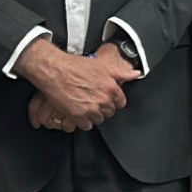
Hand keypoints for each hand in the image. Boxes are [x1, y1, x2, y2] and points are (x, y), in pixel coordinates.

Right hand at [14, 40, 138, 128]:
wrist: (55, 70)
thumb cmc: (76, 66)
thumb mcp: (103, 66)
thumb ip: (122, 72)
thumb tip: (137, 74)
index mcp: (111, 87)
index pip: (120, 102)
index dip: (114, 101)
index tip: (108, 100)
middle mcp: (103, 99)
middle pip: (110, 112)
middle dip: (103, 108)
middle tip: (94, 101)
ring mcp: (91, 108)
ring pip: (99, 120)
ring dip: (94, 115)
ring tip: (86, 106)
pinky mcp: (78, 115)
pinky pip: (87, 126)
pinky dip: (83, 122)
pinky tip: (79, 113)